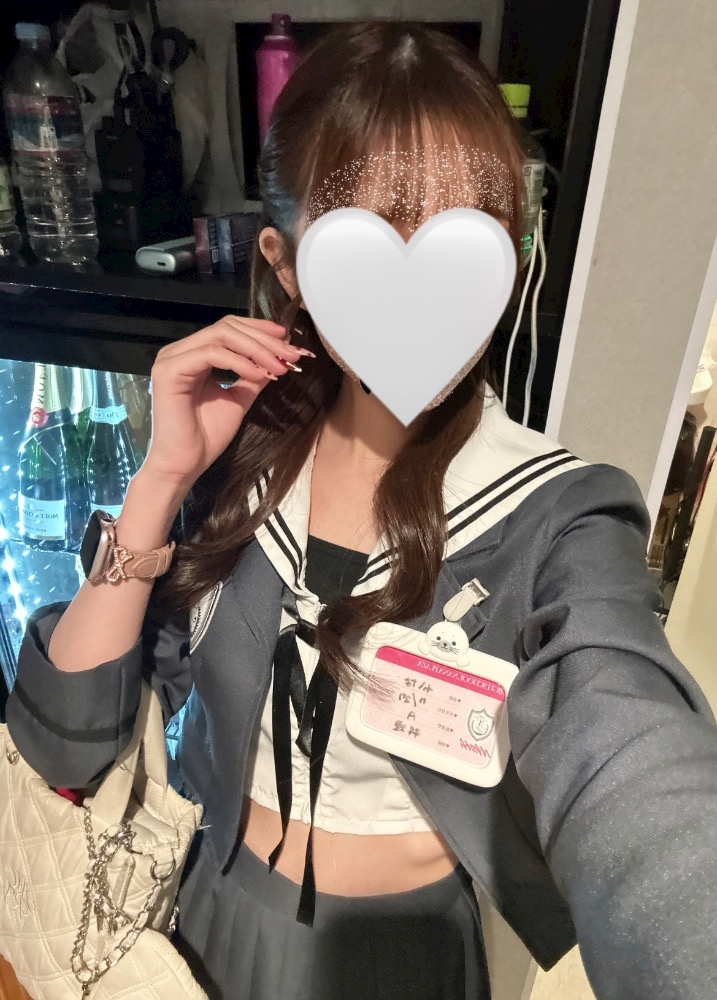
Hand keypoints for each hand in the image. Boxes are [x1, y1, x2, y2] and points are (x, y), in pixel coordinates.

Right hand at [141, 316, 312, 488]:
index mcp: (193, 355)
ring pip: (221, 335)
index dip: (259, 330)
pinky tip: (258, 374)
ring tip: (279, 366)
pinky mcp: (170, 370)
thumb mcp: (238, 399)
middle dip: (263, 339)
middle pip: (227, 327)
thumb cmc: (205, 437)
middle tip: (291, 354)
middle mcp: (180, 351)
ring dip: (256, 349)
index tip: (288, 340)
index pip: (229, 328)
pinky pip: (211, 354)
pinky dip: (239, 361)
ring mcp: (172, 358)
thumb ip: (253, 377)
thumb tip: (278, 359)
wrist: (184, 465)